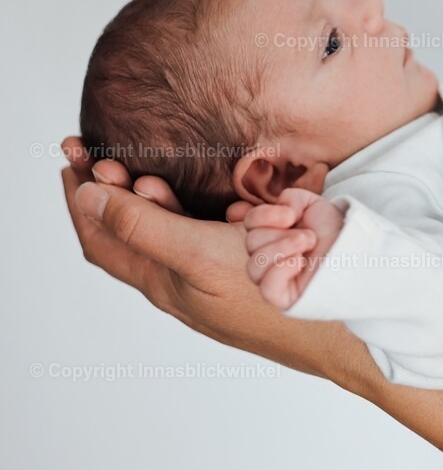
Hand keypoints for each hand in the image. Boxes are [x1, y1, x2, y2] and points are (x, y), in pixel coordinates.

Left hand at [59, 136, 376, 392]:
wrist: (338, 318)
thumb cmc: (271, 295)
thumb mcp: (197, 254)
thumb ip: (143, 226)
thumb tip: (88, 197)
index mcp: (164, 282)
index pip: (102, 238)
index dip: (81, 198)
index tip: (72, 157)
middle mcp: (185, 284)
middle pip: (135, 235)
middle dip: (116, 192)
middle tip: (107, 156)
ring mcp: (218, 279)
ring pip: (176, 236)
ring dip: (160, 202)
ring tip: (152, 175)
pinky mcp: (249, 271)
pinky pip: (216, 241)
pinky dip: (206, 214)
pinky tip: (223, 203)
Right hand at [244, 189, 345, 309]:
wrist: (359, 251)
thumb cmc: (336, 231)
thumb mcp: (314, 205)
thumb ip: (290, 199)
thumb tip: (278, 209)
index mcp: (272, 233)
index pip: (249, 223)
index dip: (262, 215)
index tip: (289, 215)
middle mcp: (268, 256)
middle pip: (251, 241)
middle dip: (281, 232)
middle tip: (309, 235)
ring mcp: (274, 279)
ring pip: (254, 265)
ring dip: (283, 247)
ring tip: (308, 244)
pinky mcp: (284, 297)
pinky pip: (266, 288)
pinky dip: (281, 270)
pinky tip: (299, 262)